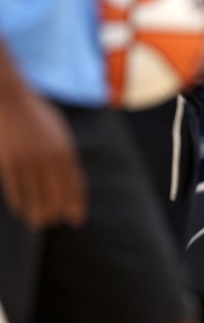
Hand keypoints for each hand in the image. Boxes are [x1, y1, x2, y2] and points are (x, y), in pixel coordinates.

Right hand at [0, 89, 85, 229]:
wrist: (10, 99)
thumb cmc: (37, 116)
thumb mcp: (59, 134)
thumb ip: (66, 156)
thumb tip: (73, 180)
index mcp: (66, 151)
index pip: (74, 186)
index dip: (76, 206)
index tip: (77, 221)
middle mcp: (49, 159)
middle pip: (56, 196)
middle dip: (56, 213)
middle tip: (53, 222)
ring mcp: (28, 160)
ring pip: (35, 197)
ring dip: (38, 213)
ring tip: (38, 223)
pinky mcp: (8, 161)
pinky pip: (15, 189)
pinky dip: (20, 202)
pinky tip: (22, 210)